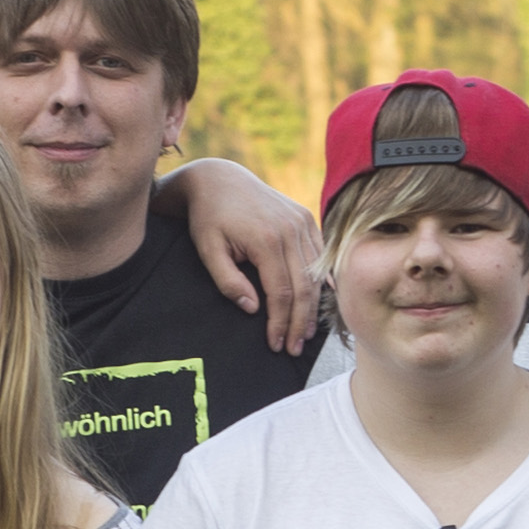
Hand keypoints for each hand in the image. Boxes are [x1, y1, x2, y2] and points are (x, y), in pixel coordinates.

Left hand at [171, 156, 322, 355]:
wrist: (219, 179)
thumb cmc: (209, 217)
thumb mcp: (208, 250)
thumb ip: (228, 281)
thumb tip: (253, 308)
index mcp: (267, 239)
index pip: (281, 292)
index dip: (279, 322)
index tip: (275, 344)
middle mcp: (291, 229)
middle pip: (304, 287)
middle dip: (299, 322)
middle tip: (293, 349)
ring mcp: (302, 222)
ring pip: (315, 274)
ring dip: (312, 307)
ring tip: (303, 333)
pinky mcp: (306, 218)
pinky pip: (319, 256)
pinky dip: (320, 282)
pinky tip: (317, 304)